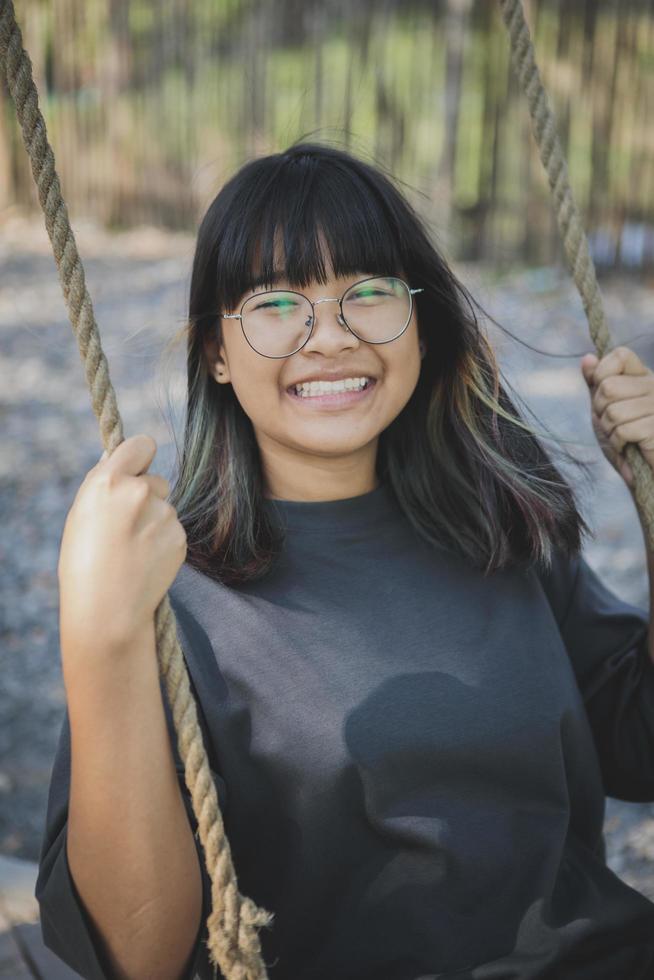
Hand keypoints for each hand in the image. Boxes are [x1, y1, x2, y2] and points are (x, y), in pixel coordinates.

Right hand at [57, 434, 186, 654]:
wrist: (106, 610)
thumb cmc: (84, 562)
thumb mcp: (82, 513)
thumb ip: (104, 482)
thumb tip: (121, 455)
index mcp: (108, 481)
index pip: (143, 445)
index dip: (140, 457)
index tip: (137, 468)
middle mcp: (139, 492)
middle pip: (157, 480)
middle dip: (147, 496)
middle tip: (125, 526)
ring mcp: (164, 515)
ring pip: (165, 507)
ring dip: (154, 522)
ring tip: (132, 550)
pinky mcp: (180, 537)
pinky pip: (174, 529)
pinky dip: (164, 541)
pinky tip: (146, 561)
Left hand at [581, 345, 653, 492]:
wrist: (645, 474)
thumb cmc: (626, 440)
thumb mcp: (605, 408)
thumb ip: (597, 383)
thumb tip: (587, 358)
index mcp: (644, 377)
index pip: (621, 356)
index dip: (602, 374)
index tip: (601, 394)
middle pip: (609, 387)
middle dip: (600, 410)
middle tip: (611, 424)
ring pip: (613, 411)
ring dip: (609, 430)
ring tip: (620, 437)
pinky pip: (624, 430)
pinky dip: (618, 442)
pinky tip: (627, 447)